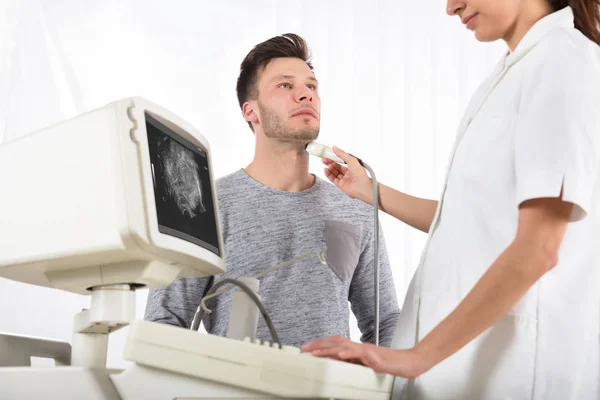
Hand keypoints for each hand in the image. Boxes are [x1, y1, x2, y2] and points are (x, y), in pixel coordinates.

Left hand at [301, 336, 430, 378]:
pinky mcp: (378, 358)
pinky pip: (362, 355)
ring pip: (346, 347)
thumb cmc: (390, 364)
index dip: (320, 344)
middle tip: (304, 349)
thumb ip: (353, 362)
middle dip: (318, 345)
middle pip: (336, 341)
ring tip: (316, 353)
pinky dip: (350, 354)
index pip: (335, 342)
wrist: (410, 362)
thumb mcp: (367, 364)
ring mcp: (369, 351)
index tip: (306, 348)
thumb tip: (338, 363)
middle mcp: (361, 347)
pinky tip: (341, 356)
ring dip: (329, 350)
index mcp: (357, 349)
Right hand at [323, 146, 372, 203]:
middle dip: (330, 162)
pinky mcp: (341, 185)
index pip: (342, 161)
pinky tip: (326, 170)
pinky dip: (329, 174)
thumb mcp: (351, 160)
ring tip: (326, 164)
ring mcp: (345, 179)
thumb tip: (335, 148)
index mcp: (353, 166)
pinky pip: (333, 179)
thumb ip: (342, 154)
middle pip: (337, 166)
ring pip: (335, 173)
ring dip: (330, 168)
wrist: (361, 186)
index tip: (329, 154)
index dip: (335, 157)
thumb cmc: (360, 173)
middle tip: (324, 159)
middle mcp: (349, 173)